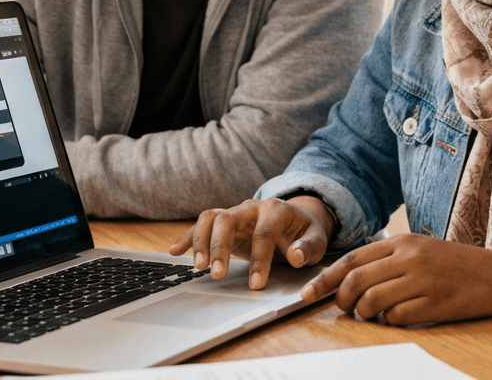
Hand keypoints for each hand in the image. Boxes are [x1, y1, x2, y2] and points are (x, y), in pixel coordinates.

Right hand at [168, 197, 335, 289]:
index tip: (256, 284)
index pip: (264, 233)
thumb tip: (296, 256)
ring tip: (198, 267)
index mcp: (276, 209)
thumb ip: (308, 247)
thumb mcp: (316, 240)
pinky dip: (187, 237)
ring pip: (210, 218)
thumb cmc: (304, 233)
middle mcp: (251, 207)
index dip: (260, 260)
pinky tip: (174, 252)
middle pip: (227, 220)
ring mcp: (235, 213)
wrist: (296, 221)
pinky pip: (201, 225)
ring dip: (200, 241)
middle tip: (218, 274)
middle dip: (220, 247)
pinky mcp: (224, 223)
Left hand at [300, 233, 491, 325]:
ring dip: (365, 314)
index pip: (352, 259)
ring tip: (373, 316)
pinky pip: (396, 318)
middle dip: (340, 300)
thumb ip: (389, 260)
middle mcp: (410, 257)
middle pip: (355, 280)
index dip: (325, 279)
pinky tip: (399, 318)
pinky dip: (390, 322)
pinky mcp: (435, 304)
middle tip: (343, 310)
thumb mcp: (422, 250)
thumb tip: (349, 279)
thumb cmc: (457, 265)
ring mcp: (423, 280)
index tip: (306, 294)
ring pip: (371, 301)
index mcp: (404, 241)